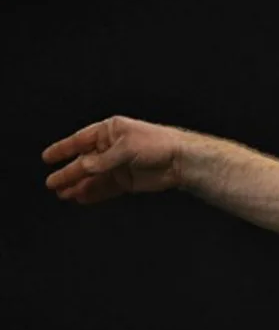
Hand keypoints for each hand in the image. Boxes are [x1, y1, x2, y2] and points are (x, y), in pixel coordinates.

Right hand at [43, 116, 185, 203]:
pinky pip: (106, 188)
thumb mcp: (125, 148)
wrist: (181, 160)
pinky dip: (94, 194)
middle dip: (69, 173)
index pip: (80, 140)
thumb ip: (101, 161)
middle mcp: (112, 148)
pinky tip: (81, 198)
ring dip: (79, 186)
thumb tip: (81, 168)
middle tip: (52, 184)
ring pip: (94, 178)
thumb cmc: (157, 144)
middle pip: (85, 162)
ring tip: (64, 195)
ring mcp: (119, 165)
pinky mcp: (127, 181)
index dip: (63, 150)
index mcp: (109, 131)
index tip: (47, 158)